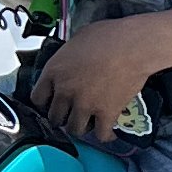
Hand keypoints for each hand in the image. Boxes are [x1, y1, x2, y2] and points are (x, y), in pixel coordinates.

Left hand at [33, 15, 168, 143]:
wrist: (134, 45)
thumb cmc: (108, 36)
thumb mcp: (77, 40)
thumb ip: (67, 57)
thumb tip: (69, 62)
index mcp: (54, 71)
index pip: (37, 98)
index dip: (45, 103)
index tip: (53, 103)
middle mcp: (65, 91)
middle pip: (54, 117)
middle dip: (62, 117)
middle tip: (71, 115)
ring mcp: (85, 104)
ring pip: (74, 130)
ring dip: (81, 127)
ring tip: (88, 123)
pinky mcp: (106, 114)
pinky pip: (101, 135)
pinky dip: (104, 135)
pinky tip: (108, 131)